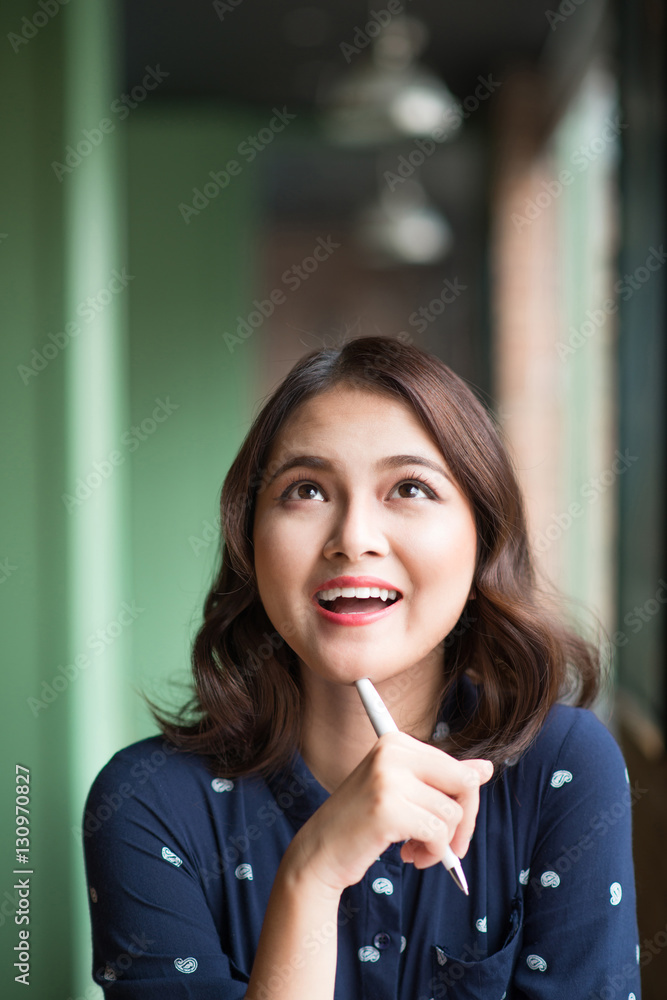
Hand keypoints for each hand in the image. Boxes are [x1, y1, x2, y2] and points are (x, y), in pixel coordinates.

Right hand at [281, 731, 492, 897]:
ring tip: (417, 851)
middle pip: (464, 784)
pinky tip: (410, 856)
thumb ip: (441, 778)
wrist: (319, 851)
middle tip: (449, 847)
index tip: (453, 826)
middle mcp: (392, 752)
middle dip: (464, 822)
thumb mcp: (402, 792)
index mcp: (396, 742)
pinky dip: (432, 853)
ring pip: (451, 814)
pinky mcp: (387, 809)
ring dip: (441, 844)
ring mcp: (388, 778)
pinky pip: (437, 834)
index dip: (464, 803)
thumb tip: (485, 768)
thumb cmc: (361, 822)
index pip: (457, 768)